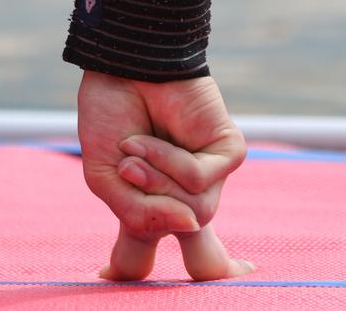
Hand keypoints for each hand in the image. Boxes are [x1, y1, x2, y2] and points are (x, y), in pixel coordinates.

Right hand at [77, 69, 251, 280]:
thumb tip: (192, 225)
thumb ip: (140, 217)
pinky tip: (153, 139)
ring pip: (192, 211)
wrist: (122, 65)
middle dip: (216, 266)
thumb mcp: (105, 178)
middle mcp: (186, 197)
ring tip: (135, 148)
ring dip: (154, 180)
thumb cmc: (110, 115)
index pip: (164, 254)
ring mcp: (210, 176)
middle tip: (240, 269)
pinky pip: (199, 180)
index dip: (154, 272)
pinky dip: (169, 161)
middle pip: (206, 254)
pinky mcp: (229, 152)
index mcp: (154, 205)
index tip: (150, 281)